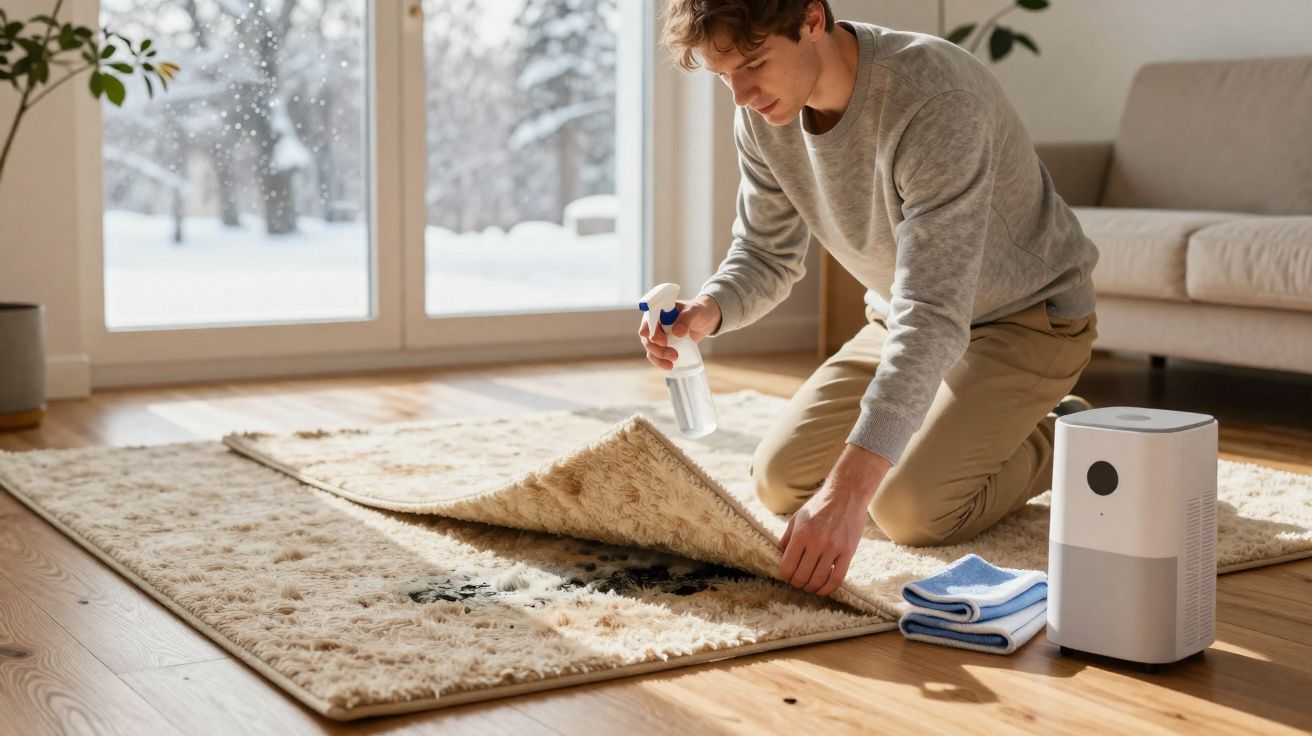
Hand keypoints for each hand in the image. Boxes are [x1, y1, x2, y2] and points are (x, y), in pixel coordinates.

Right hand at [638, 294, 721, 370]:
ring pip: (651, 349)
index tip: (663, 342)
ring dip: (659, 358)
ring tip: (673, 362)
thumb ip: (685, 320)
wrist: (704, 321)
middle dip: (658, 349)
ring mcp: (658, 336)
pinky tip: (670, 366)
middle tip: (673, 355)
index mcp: (658, 312)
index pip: (648, 322)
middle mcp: (654, 324)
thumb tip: (677, 332)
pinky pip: (656, 356)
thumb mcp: (693, 313)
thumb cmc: (697, 312)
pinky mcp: (663, 346)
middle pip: (647, 339)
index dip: (652, 332)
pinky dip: (661, 362)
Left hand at [778, 444, 891, 595]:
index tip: (786, 577)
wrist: (847, 494)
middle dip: (797, 584)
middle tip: (797, 583)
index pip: (787, 566)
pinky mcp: (848, 552)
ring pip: (818, 579)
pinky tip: (823, 590)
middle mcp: (816, 542)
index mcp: (801, 534)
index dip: (785, 577)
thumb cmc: (820, 505)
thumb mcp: (797, 517)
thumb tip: (780, 556)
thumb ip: (787, 537)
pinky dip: (828, 589)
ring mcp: (833, 548)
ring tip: (809, 587)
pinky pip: (837, 578)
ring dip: (811, 588)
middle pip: (802, 576)